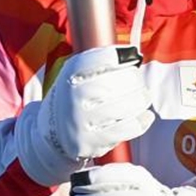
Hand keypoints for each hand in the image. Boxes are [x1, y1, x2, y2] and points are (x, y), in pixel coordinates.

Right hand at [15, 46, 153, 185]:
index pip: (107, 58)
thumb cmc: (74, 98)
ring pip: (129, 105)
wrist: (52, 134)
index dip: (124, 59)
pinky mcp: (91, 141)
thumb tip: (132, 55)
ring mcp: (82, 119)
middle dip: (136, 81)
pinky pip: (128, 128)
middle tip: (138, 84)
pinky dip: (142, 120)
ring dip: (142, 100)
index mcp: (72, 72)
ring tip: (142, 99)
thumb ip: (101, 60)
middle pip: (123, 81)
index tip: (130, 62)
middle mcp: (75, 94)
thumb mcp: (77, 73)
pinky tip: (143, 116)